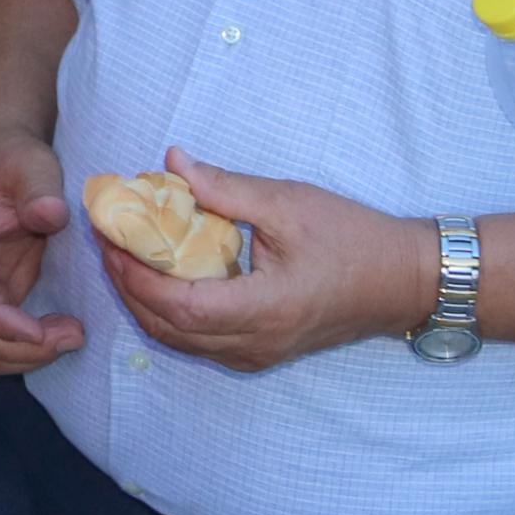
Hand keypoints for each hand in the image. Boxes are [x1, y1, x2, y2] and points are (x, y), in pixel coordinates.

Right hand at [0, 128, 83, 374]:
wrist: (2, 162)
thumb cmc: (13, 161)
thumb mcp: (31, 164)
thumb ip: (39, 188)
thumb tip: (49, 215)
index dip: (0, 322)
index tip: (42, 332)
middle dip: (20, 347)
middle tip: (73, 335)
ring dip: (22, 357)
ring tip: (70, 337)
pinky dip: (24, 351)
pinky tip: (58, 333)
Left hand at [99, 151, 435, 374]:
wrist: (404, 280)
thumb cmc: (354, 239)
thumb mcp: (288, 203)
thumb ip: (225, 187)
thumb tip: (171, 161)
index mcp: (265, 309)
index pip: (179, 307)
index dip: (136, 275)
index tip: (113, 238)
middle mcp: (257, 343)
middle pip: (170, 329)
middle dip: (130, 287)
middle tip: (110, 242)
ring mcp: (260, 353)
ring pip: (182, 340)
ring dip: (147, 303)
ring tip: (128, 255)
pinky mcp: (263, 351)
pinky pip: (202, 341)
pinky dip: (173, 313)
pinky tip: (165, 277)